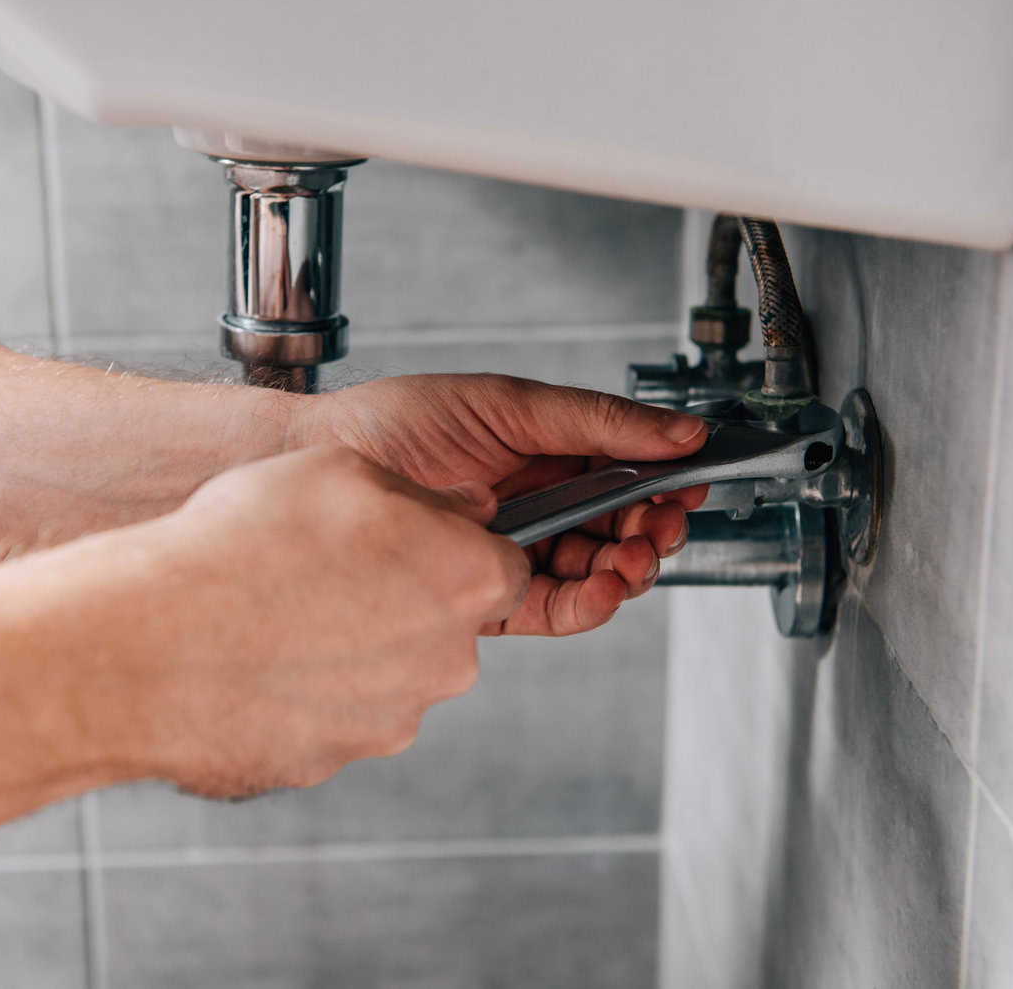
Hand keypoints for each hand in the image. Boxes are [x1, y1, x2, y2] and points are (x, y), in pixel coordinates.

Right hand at [79, 445, 529, 797]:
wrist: (152, 643)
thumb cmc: (245, 543)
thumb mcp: (342, 469)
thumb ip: (421, 494)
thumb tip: (459, 511)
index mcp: (466, 582)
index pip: (501, 567)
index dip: (452, 548)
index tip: (408, 541)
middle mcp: (446, 661)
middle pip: (443, 626)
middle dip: (400, 600)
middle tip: (326, 571)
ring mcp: (391, 720)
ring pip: (387, 675)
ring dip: (348, 646)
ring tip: (275, 612)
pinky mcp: (331, 760)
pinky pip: (329, 716)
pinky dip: (301, 691)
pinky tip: (251, 658)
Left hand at [294, 374, 708, 635]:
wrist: (320, 463)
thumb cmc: (395, 422)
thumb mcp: (508, 404)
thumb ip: (597, 422)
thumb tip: (678, 431)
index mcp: (546, 453)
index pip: (626, 475)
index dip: (665, 483)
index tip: (692, 484)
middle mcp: (536, 505)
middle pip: (620, 529)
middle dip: (653, 531)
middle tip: (663, 527)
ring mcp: (514, 550)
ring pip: (596, 573)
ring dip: (628, 570)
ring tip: (633, 557)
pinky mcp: (490, 593)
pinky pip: (555, 608)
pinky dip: (589, 602)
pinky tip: (604, 586)